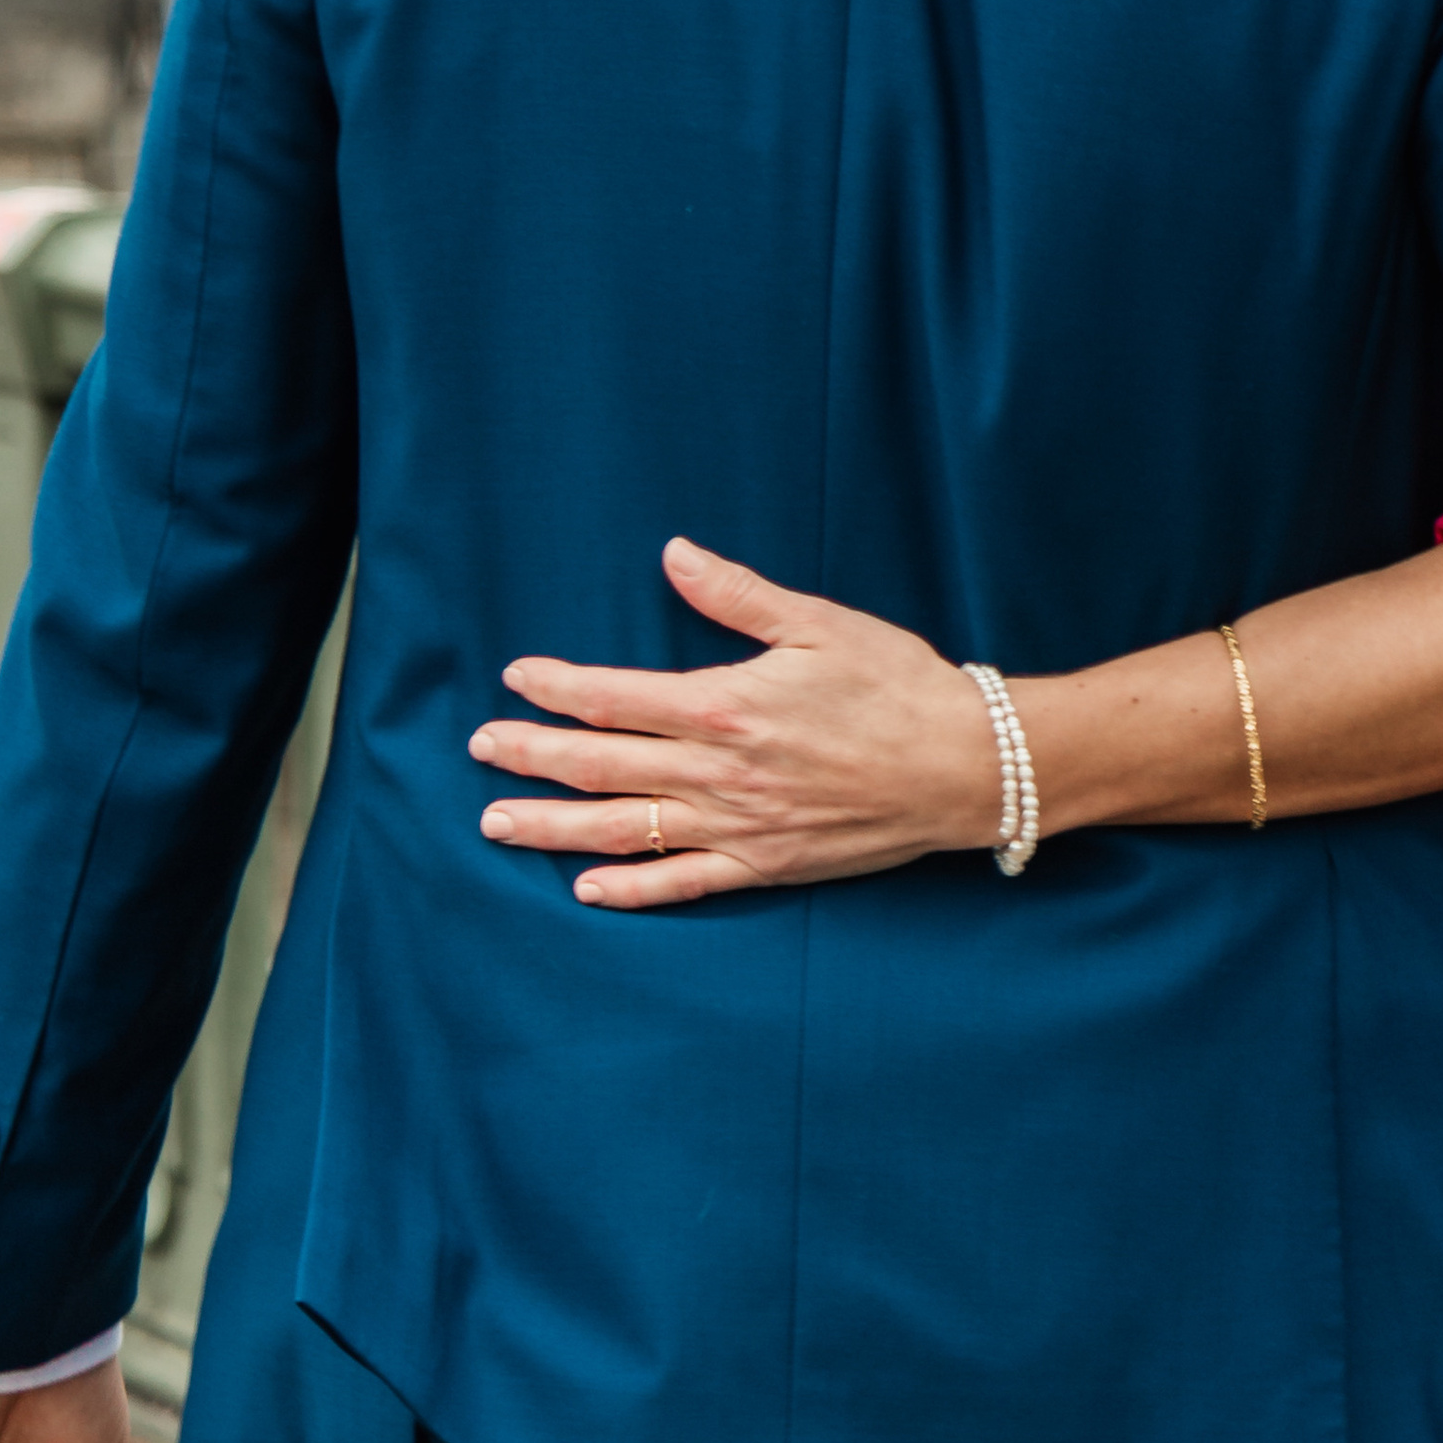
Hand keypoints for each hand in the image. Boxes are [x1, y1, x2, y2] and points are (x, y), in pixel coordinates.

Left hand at [469, 540, 1001, 904]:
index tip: (514, 678)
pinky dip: (631, 888)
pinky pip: (683, 883)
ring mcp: (739, 826)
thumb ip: (738, 595)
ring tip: (496, 823)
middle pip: (603, 765)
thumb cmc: (896, 684)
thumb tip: (674, 554)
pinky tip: (586, 888)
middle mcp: (721, 773)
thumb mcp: (819, 623)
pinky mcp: (765, 864)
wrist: (963, 765)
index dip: (559, 687)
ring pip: (626, 829)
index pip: (619, 696)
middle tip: (479, 751)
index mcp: (728, 706)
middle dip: (533, 756)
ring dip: (554, 826)